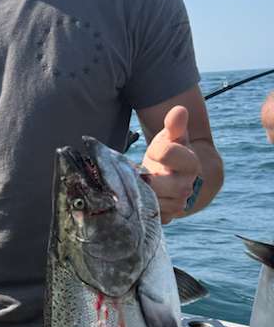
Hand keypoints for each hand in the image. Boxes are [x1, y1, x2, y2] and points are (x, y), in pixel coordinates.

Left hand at [141, 105, 199, 222]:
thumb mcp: (172, 138)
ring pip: (156, 202)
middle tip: (138, 172)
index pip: (166, 153)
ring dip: (142, 192)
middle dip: (147, 178)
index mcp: (190, 163)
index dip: (156, 150)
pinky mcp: (166, 216)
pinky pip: (150, 215)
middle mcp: (186, 186)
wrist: (172, 177)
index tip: (152, 151)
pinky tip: (138, 196)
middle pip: (162, 184)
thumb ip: (175, 125)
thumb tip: (180, 110)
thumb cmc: (170, 153)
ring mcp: (177, 204)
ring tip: (137, 183)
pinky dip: (141, 207)